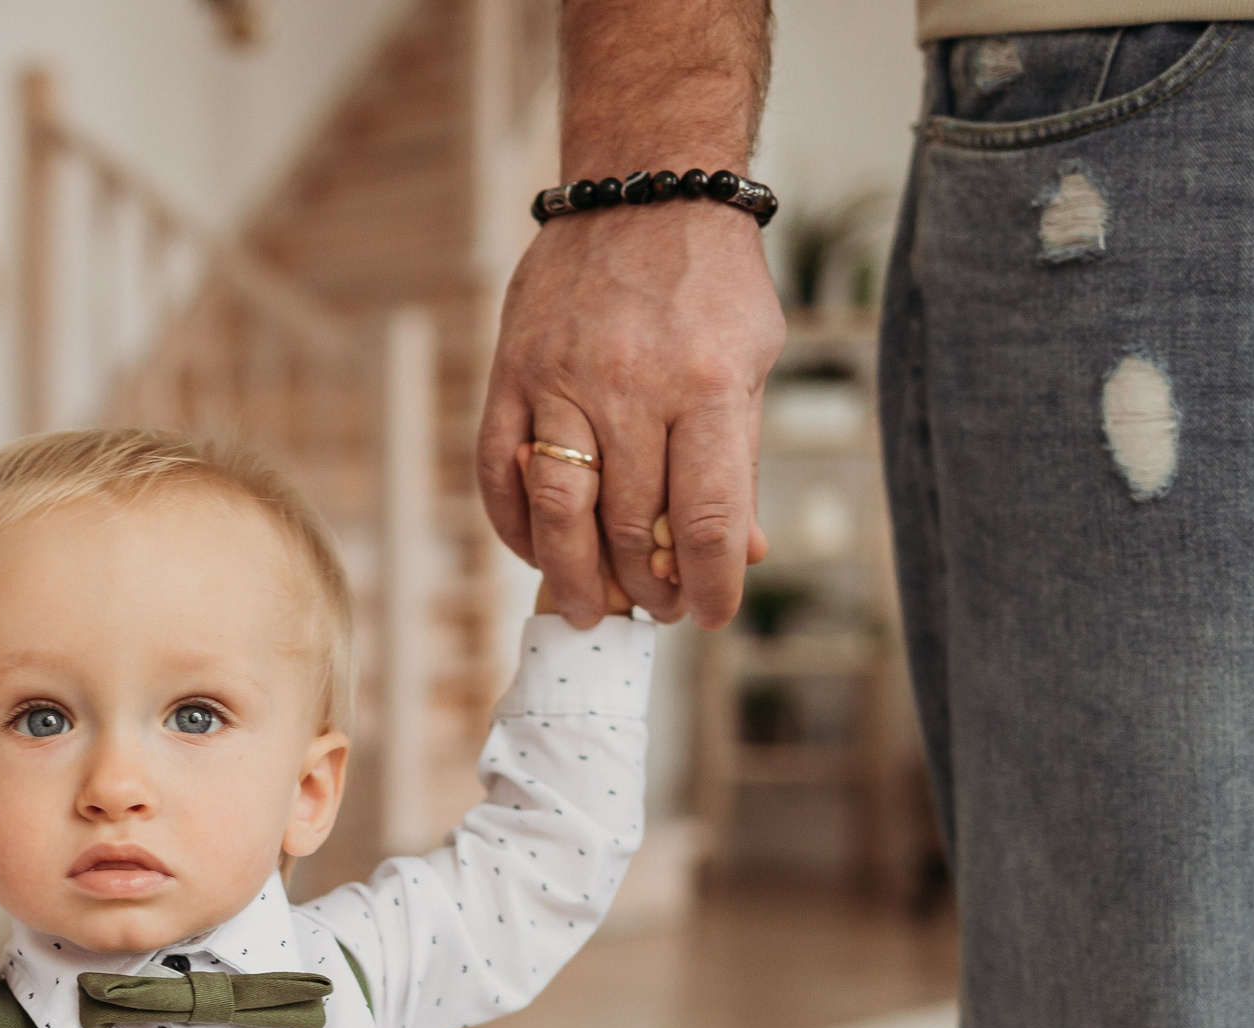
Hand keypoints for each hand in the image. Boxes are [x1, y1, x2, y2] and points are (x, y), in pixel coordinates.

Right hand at [479, 200, 783, 628]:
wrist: (643, 187)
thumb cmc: (710, 281)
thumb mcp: (753, 362)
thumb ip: (740, 458)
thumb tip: (744, 551)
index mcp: (707, 386)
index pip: (706, 518)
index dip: (710, 584)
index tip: (710, 613)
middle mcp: (631, 388)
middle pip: (628, 527)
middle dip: (645, 589)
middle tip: (656, 610)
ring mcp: (562, 381)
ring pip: (559, 510)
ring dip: (574, 576)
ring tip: (589, 608)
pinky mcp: (513, 373)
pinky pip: (500, 471)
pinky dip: (515, 525)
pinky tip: (538, 550)